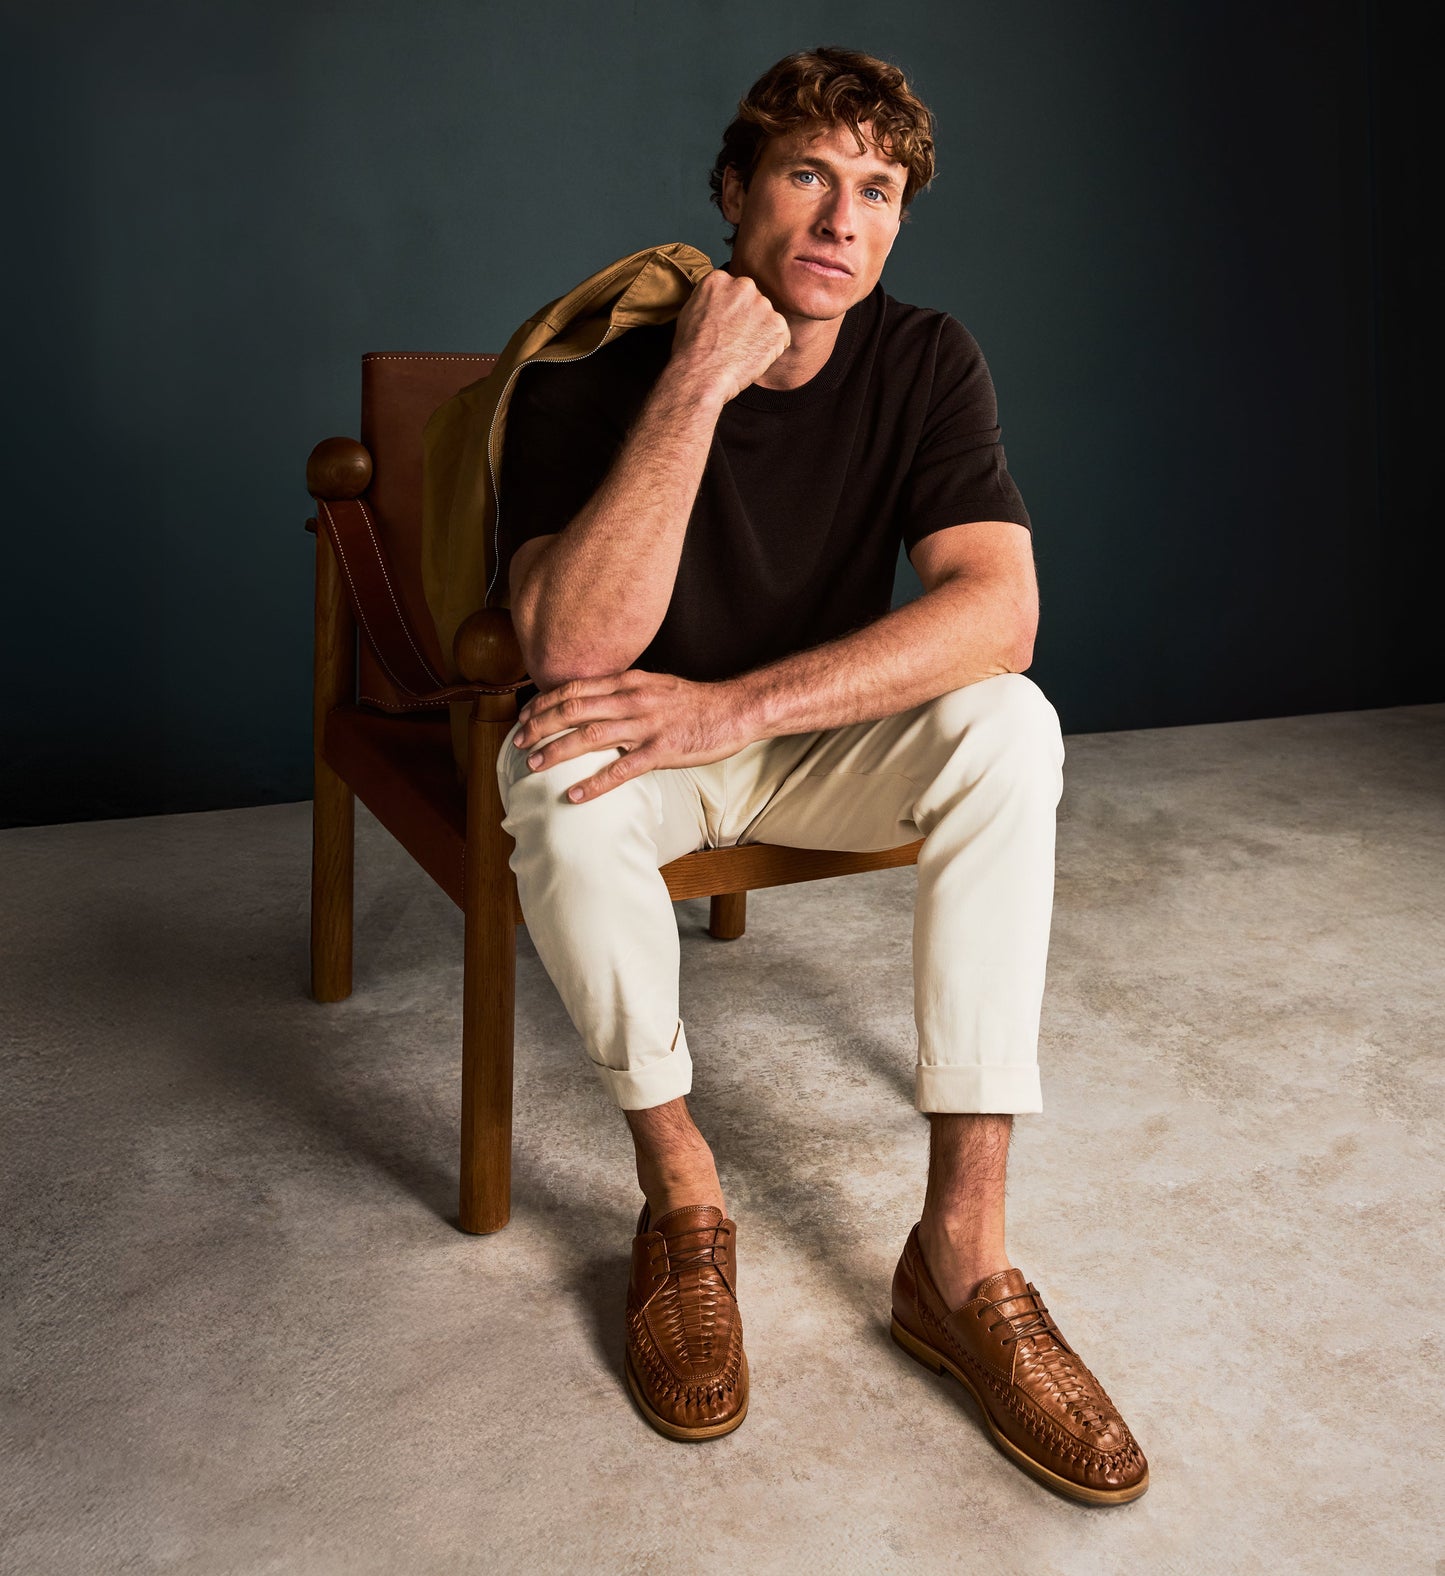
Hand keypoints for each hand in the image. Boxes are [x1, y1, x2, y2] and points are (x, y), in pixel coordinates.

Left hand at [511, 670, 757, 801]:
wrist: (734, 710)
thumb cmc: (694, 703)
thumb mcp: (654, 686)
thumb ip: (623, 692)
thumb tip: (593, 702)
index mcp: (628, 682)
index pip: (575, 688)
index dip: (543, 702)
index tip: (523, 716)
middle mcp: (631, 699)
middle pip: (573, 709)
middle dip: (539, 726)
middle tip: (517, 743)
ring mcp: (646, 725)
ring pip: (588, 737)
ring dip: (556, 751)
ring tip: (533, 766)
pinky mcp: (661, 751)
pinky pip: (620, 769)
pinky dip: (594, 783)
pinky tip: (574, 795)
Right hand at [668, 269, 790, 404]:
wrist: (701, 375)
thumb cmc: (691, 350)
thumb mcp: (690, 311)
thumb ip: (710, 299)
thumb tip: (720, 302)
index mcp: (720, 279)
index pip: (734, 291)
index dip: (730, 312)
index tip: (724, 326)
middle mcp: (744, 286)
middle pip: (753, 301)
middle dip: (748, 319)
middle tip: (734, 340)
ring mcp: (763, 305)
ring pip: (767, 319)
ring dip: (760, 333)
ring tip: (740, 351)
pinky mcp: (777, 326)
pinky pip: (780, 337)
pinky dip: (771, 349)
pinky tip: (752, 358)